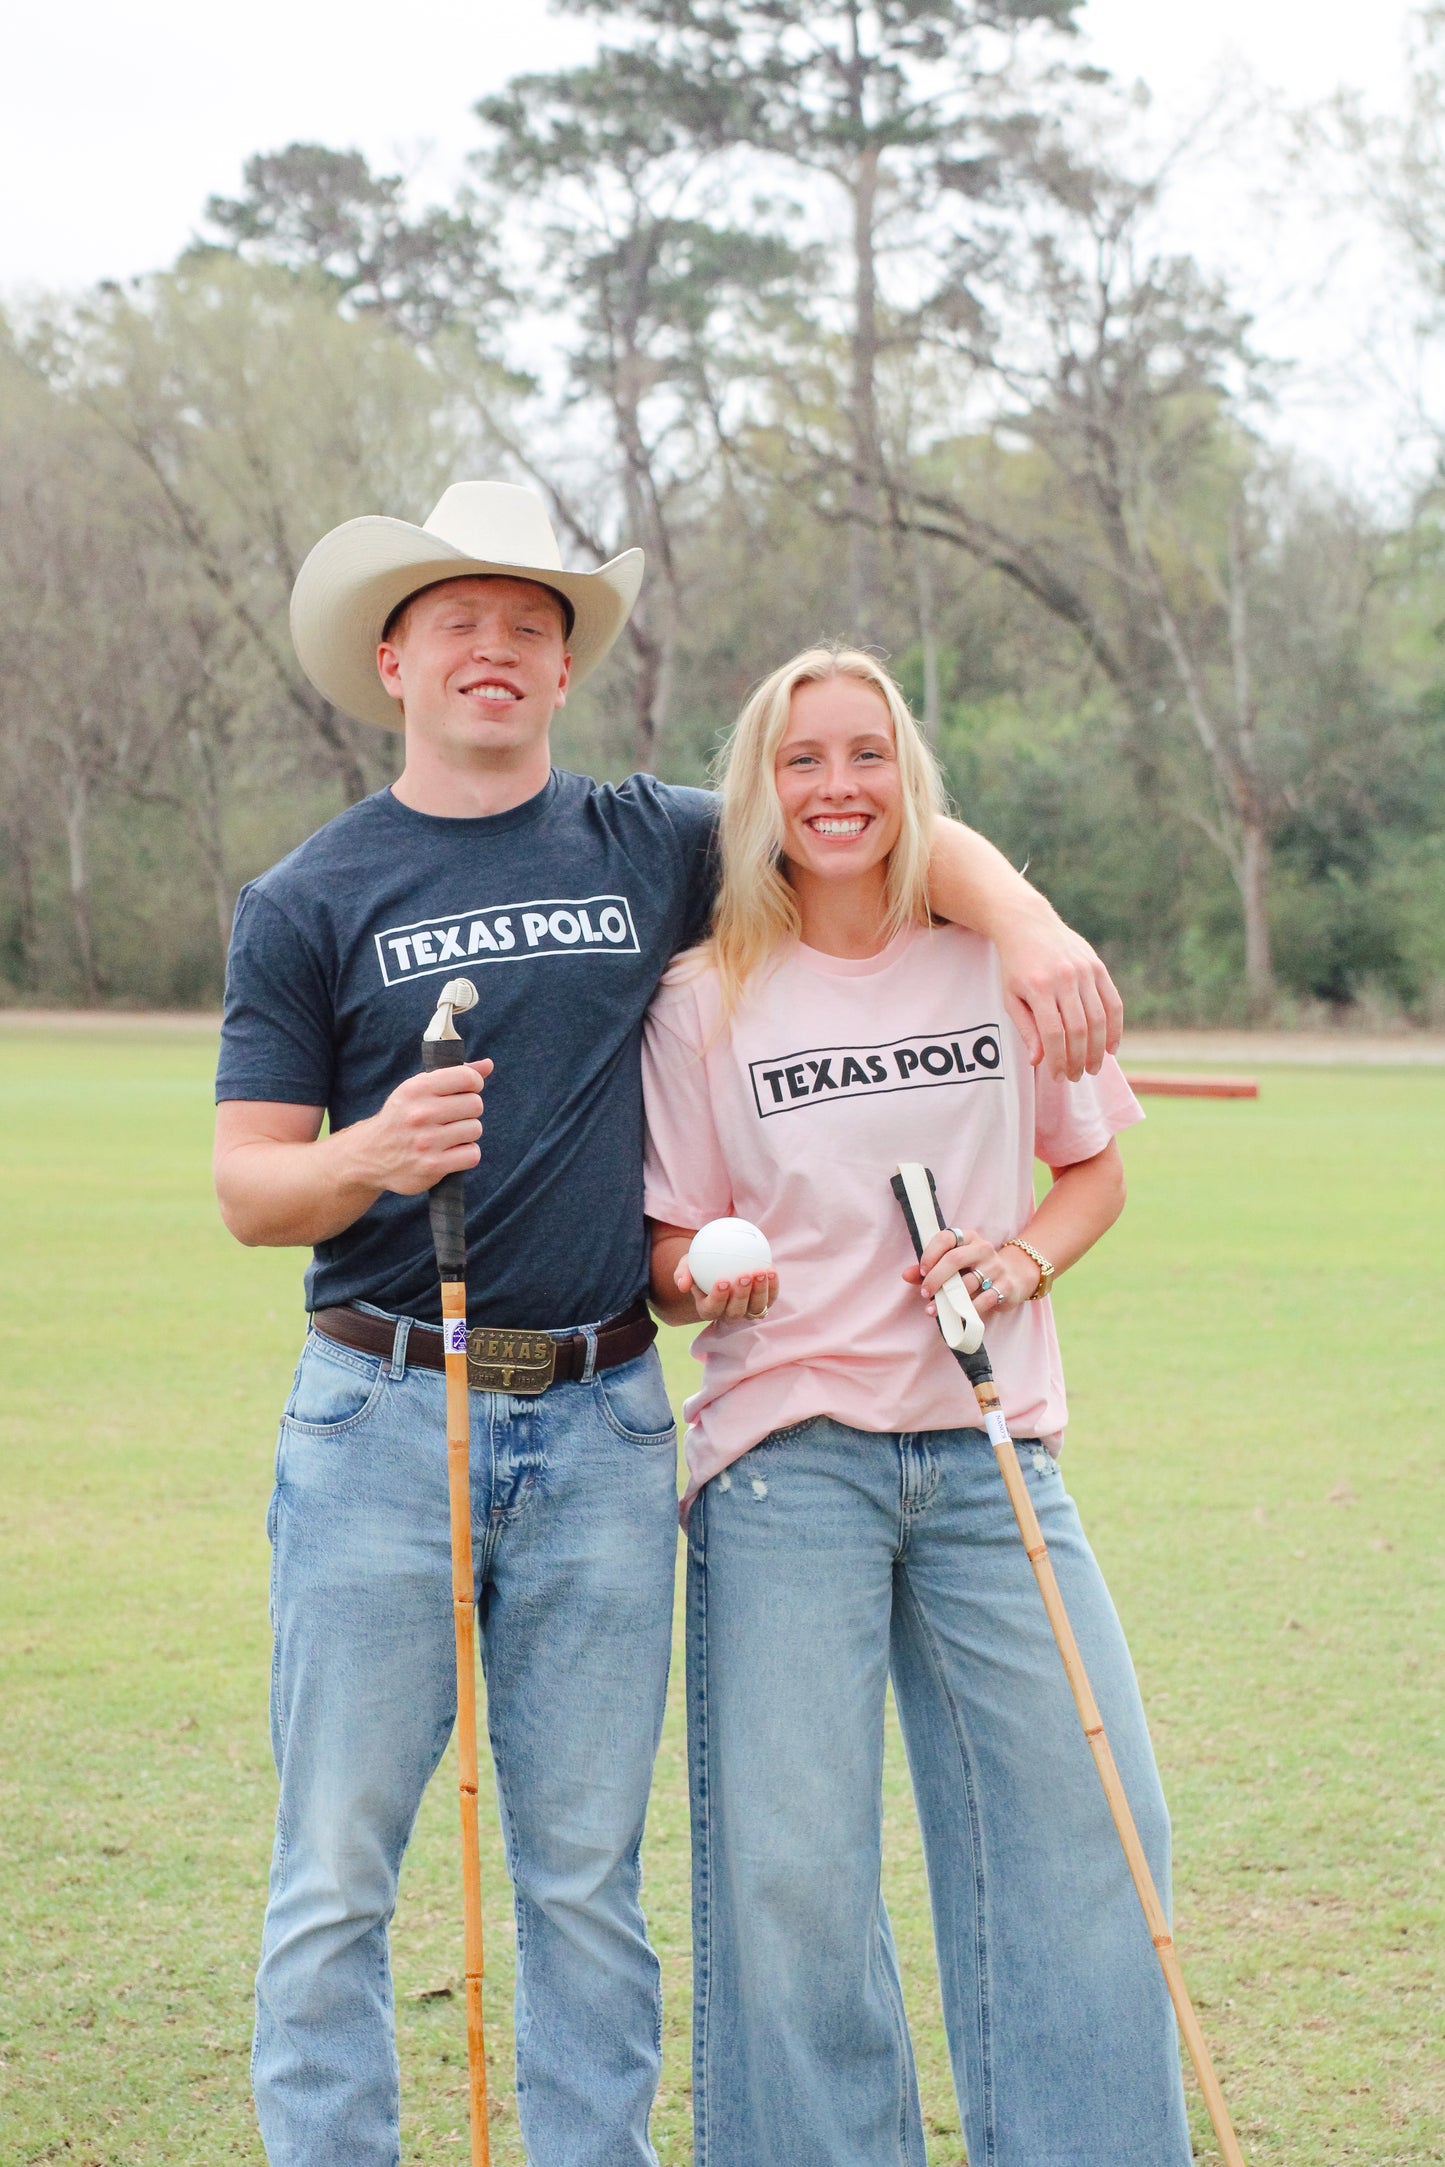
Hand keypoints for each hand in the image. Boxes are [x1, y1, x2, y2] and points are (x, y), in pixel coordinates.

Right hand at [348, 1060, 493, 1196]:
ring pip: (475, 1129)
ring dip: (467, 1133)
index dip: (474, 1084)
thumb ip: (455, 1075)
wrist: (370, 1154)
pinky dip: (466, 1154)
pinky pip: (472, 1154)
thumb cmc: (402, 1116)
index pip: (467, 1078)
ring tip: (448, 1135)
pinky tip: (451, 1152)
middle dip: (469, 1111)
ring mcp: (426, 1141)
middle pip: (475, 1104)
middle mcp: (420, 1113)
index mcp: (417, 1089)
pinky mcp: (432, 1166)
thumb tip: (488, 1065)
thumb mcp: (418, 1089)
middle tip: (453, 1117)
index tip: (465, 1091)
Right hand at [673, 1256, 779, 1323]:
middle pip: (735, 1312)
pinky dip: (772, 1286)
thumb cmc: (699, 1264)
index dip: (717, 1299)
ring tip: (760, 1271)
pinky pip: (770, 1297)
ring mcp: (747, 1310)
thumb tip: (682, 1285)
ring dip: (759, 1292)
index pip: (711, 1309)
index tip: (722, 1281)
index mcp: (708, 1308)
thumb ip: (682, 1273)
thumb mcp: (687, 1264)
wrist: (720, 1261)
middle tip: (743, 1276)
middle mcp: (728, 1314)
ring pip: (755, 1308)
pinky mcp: (764, 1302)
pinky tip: (770, 1269)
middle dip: (740, 1296)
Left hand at [903, 1225, 1036, 1317]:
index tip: (922, 1271)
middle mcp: (983, 1249)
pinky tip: (955, 1317)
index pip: (946, 1238)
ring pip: (968, 1283)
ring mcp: (996, 1267)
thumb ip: (930, 1267)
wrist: (1015, 1276)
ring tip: (933, 1309)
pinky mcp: (1005, 1287)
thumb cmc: (975, 1269)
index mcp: (968, 1238)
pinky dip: (967, 1311)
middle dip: (936, 1278)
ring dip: (947, 1299)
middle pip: (954, 1259)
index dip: (930, 1254)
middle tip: (925, 1292)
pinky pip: (983, 1300)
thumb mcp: (955, 1264)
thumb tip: (906, 1275)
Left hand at [993, 906, 1121, 1080]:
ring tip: (1093, 1067)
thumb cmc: (1016, 966)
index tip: (1058, 1077)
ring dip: (1098, 1049)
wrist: (1028, 924)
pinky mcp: (1098, 967)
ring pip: (1098, 1018)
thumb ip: (1026, 1029)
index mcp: (1039, 987)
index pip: (1053, 1033)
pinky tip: (1111, 1047)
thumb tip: (1039, 1061)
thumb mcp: (1011, 997)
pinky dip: (1115, 1027)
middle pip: (1078, 1029)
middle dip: (1079, 1059)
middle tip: (1076, 1076)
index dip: (1058, 1060)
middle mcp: (1064, 978)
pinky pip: (1113, 1002)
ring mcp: (1084, 971)